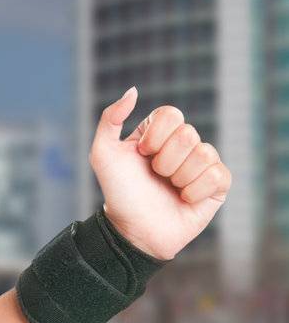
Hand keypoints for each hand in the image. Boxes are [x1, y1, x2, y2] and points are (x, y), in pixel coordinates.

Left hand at [88, 86, 231, 260]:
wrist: (133, 231)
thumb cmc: (119, 193)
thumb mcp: (103, 154)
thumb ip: (110, 118)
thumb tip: (134, 90)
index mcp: (160, 133)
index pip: (171, 114)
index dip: (156, 136)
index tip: (142, 155)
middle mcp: (183, 145)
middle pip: (188, 134)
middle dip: (165, 161)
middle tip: (156, 177)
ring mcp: (202, 165)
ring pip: (204, 154)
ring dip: (180, 177)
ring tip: (170, 190)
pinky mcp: (217, 186)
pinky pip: (218, 175)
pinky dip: (196, 190)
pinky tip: (184, 200)